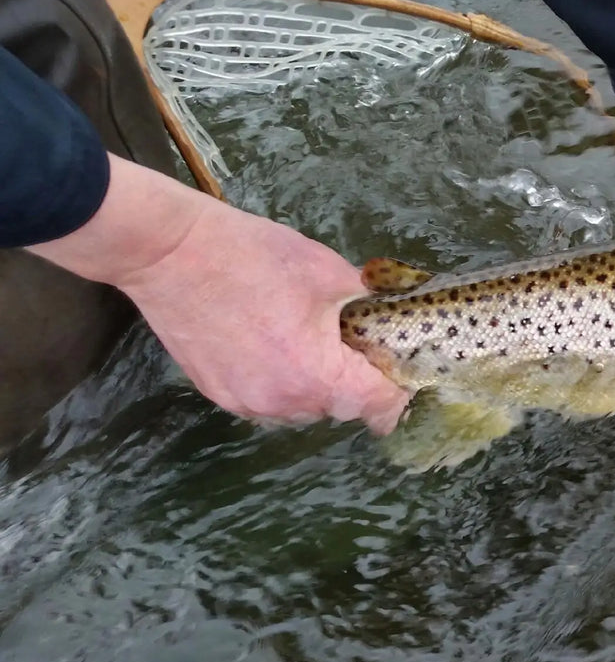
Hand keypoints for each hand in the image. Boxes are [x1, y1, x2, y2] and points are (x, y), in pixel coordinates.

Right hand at [28, 155, 407, 432]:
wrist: (169, 251)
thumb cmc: (251, 256)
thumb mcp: (329, 273)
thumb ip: (368, 307)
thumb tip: (389, 320)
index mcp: (317, 376)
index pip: (380, 409)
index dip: (397, 389)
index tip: (398, 369)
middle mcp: (283, 402)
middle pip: (342, 408)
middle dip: (355, 379)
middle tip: (350, 339)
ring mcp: (247, 403)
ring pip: (305, 406)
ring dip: (316, 382)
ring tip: (304, 336)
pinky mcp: (219, 394)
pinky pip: (269, 399)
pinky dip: (281, 378)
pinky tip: (272, 341)